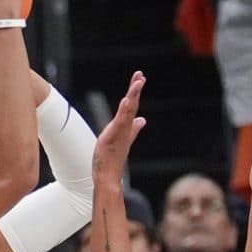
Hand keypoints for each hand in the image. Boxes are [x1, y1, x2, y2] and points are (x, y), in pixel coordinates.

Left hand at [92, 71, 146, 188]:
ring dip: (133, 96)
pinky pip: (120, 122)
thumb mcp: (122, 139)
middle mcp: (125, 128)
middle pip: (132, 104)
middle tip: (140, 75)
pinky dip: (124, 111)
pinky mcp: (113, 137)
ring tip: (137, 83)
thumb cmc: (113, 159)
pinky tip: (126, 100)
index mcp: (126, 126)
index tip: (140, 78)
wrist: (109, 176)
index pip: (132, 105)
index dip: (136, 91)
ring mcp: (120, 132)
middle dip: (136, 89)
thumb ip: (133, 129)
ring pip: (128, 111)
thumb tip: (142, 120)